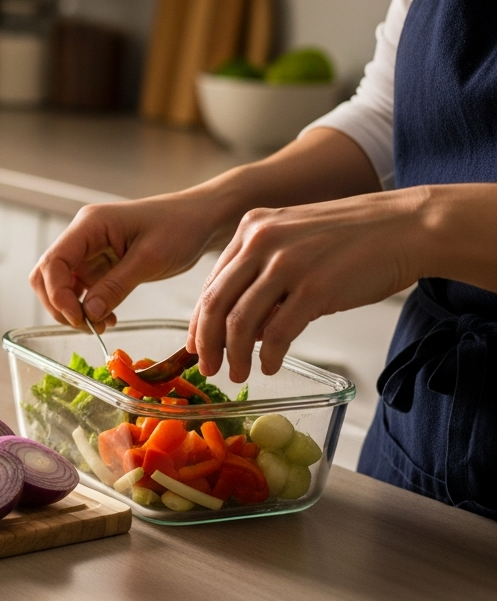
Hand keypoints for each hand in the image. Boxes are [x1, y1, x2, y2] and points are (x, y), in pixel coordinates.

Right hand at [31, 191, 231, 328]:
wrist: (200, 219)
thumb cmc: (180, 228)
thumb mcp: (150, 259)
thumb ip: (116, 286)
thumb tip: (88, 313)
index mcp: (90, 225)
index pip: (53, 261)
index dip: (57, 294)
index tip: (78, 318)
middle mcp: (83, 236)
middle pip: (47, 274)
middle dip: (59, 304)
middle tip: (87, 325)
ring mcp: (89, 250)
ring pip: (60, 285)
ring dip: (72, 308)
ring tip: (101, 324)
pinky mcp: (100, 264)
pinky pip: (81, 289)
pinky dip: (87, 307)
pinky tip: (108, 318)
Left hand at [188, 189, 424, 381]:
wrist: (406, 226)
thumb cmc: (353, 238)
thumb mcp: (294, 239)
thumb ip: (262, 272)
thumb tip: (239, 324)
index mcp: (252, 228)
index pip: (212, 283)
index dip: (199, 320)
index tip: (195, 345)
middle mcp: (262, 242)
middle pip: (216, 304)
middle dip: (206, 343)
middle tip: (207, 368)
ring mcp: (287, 264)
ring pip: (240, 322)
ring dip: (235, 356)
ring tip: (238, 374)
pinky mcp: (315, 288)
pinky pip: (277, 333)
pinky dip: (267, 356)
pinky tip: (269, 366)